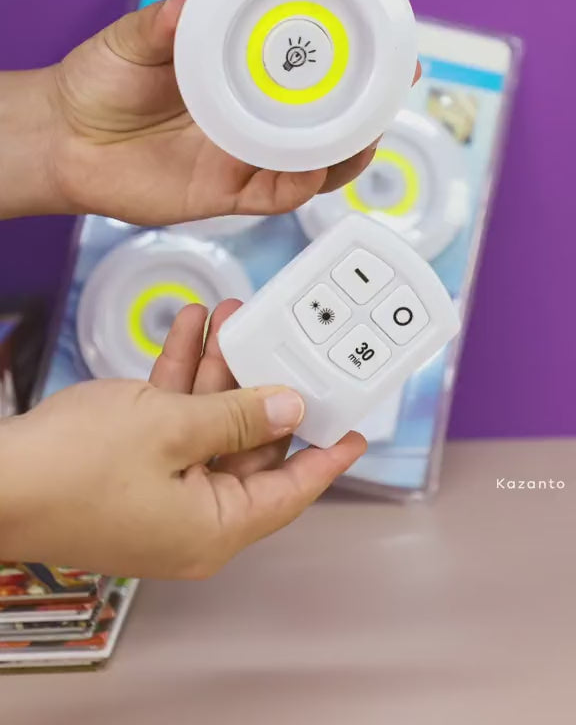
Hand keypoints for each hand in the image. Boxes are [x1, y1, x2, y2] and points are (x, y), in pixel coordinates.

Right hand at [0, 302, 365, 578]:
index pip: (291, 493)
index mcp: (214, 527)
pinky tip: (191, 329)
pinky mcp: (132, 470)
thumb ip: (237, 416)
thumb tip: (287, 409)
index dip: (327, 457)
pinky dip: (181, 378)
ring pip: (209, 424)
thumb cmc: (74, 469)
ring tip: (234, 315)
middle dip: (260, 384)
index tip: (356, 431)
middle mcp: (193, 518)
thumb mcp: (172, 429)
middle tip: (279, 339)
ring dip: (218, 369)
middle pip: (249, 447)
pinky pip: (172, 422)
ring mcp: (161, 494)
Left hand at [45, 0, 419, 223]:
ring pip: (312, 165)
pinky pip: (272, 196)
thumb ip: (160, 26)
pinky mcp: (223, 194)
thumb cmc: (100, 82)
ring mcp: (240, 159)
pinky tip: (314, 169)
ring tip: (367, 135)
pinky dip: (298, 185)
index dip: (351, 61)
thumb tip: (189, 4)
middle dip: (367, 110)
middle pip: (326, 122)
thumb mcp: (131, 42)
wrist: (62, 138)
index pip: (307, 71)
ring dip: (346, 154)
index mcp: (240, 78)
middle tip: (393, 89)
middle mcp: (250, 121)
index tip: (388, 45)